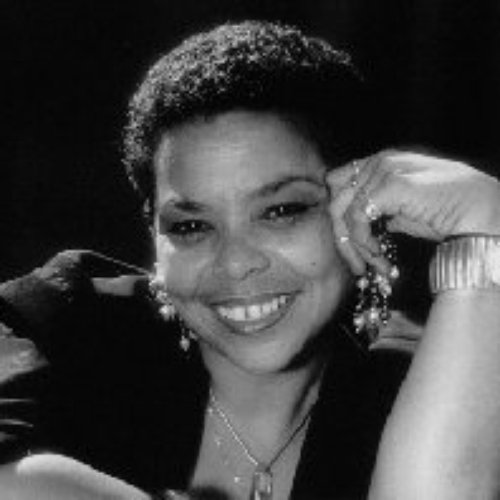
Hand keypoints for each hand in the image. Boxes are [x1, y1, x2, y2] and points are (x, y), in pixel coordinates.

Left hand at [328, 150, 499, 273]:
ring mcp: (384, 170)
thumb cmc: (453, 213)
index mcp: (384, 161)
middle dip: (343, 237)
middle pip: (335, 200)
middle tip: (358, 265)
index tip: (350, 244)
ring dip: (356, 246)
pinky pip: (357, 219)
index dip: (339, 215)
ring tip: (374, 265)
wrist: (483, 213)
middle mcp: (380, 161)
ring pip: (344, 213)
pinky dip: (364, 243)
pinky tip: (380, 257)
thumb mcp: (411, 209)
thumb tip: (375, 223)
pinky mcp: (389, 186)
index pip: (339, 182)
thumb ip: (389, 210)